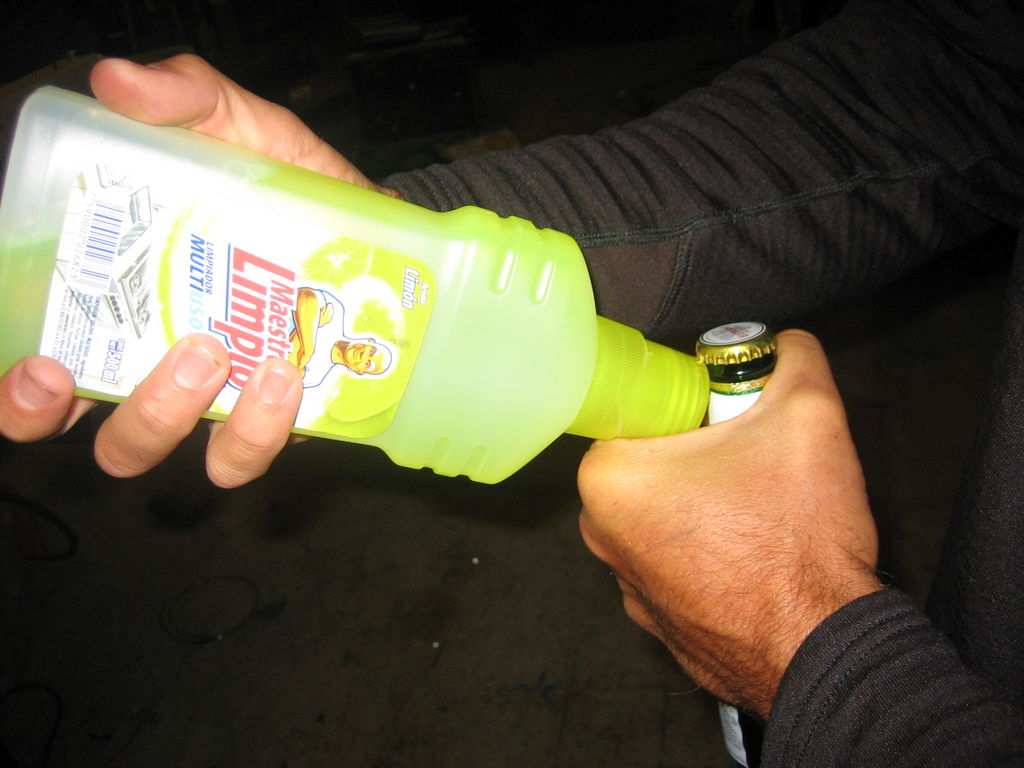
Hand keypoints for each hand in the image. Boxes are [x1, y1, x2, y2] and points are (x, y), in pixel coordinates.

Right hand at [0, 54, 384, 486]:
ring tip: (234, 356)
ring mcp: (218, 398)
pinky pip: (246, 455)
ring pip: (172, 451)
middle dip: (128, 417)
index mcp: (125, 304)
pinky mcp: (276, 418)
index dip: (24, 396)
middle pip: (108, 437)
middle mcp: (160, 364)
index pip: (44, 374)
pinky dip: (259, 431)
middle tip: (180, 353)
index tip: (44, 369)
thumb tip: (118, 82)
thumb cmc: (290, 182)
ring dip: (187, 418)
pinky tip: (283, 374)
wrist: (376, 222)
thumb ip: (186, 99)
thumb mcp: (241, 128)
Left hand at [577, 330, 881, 717]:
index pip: (645, 405)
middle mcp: (600, 530)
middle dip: (707, 451)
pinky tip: (755, 554)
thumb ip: (792, 358)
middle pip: (657, 456)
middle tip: (757, 461)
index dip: (699, 401)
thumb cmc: (798, 539)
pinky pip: (679, 558)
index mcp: (610, 475)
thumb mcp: (809, 412)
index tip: (736, 418)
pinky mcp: (655, 615)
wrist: (821, 649)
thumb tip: (786, 344)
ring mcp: (625, 579)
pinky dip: (712, 550)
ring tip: (762, 513)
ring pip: (670, 508)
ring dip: (710, 501)